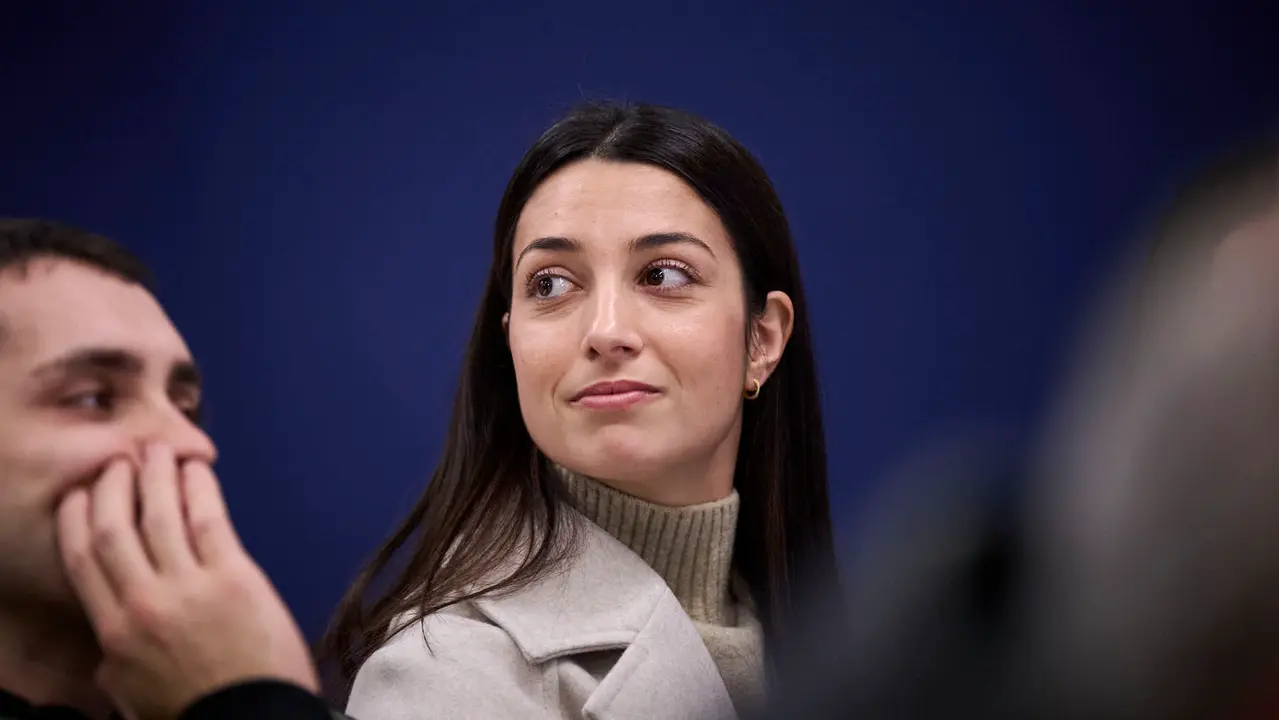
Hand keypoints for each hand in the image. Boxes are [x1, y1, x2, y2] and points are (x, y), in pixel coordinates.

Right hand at [57, 444, 319, 719]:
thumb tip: (109, 645)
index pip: (82, 559)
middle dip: (112, 486)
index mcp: (114, 632)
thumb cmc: (196, 711)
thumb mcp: (134, 693)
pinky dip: (200, 489)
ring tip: (156, 451)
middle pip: (115, 527)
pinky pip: (209, 520)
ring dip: (155, 476)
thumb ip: (116, 660)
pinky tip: (196, 468)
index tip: (78, 494)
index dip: (76, 518)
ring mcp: (189, 587)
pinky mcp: (234, 578)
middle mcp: (144, 602)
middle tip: (117, 460)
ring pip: (160, 515)